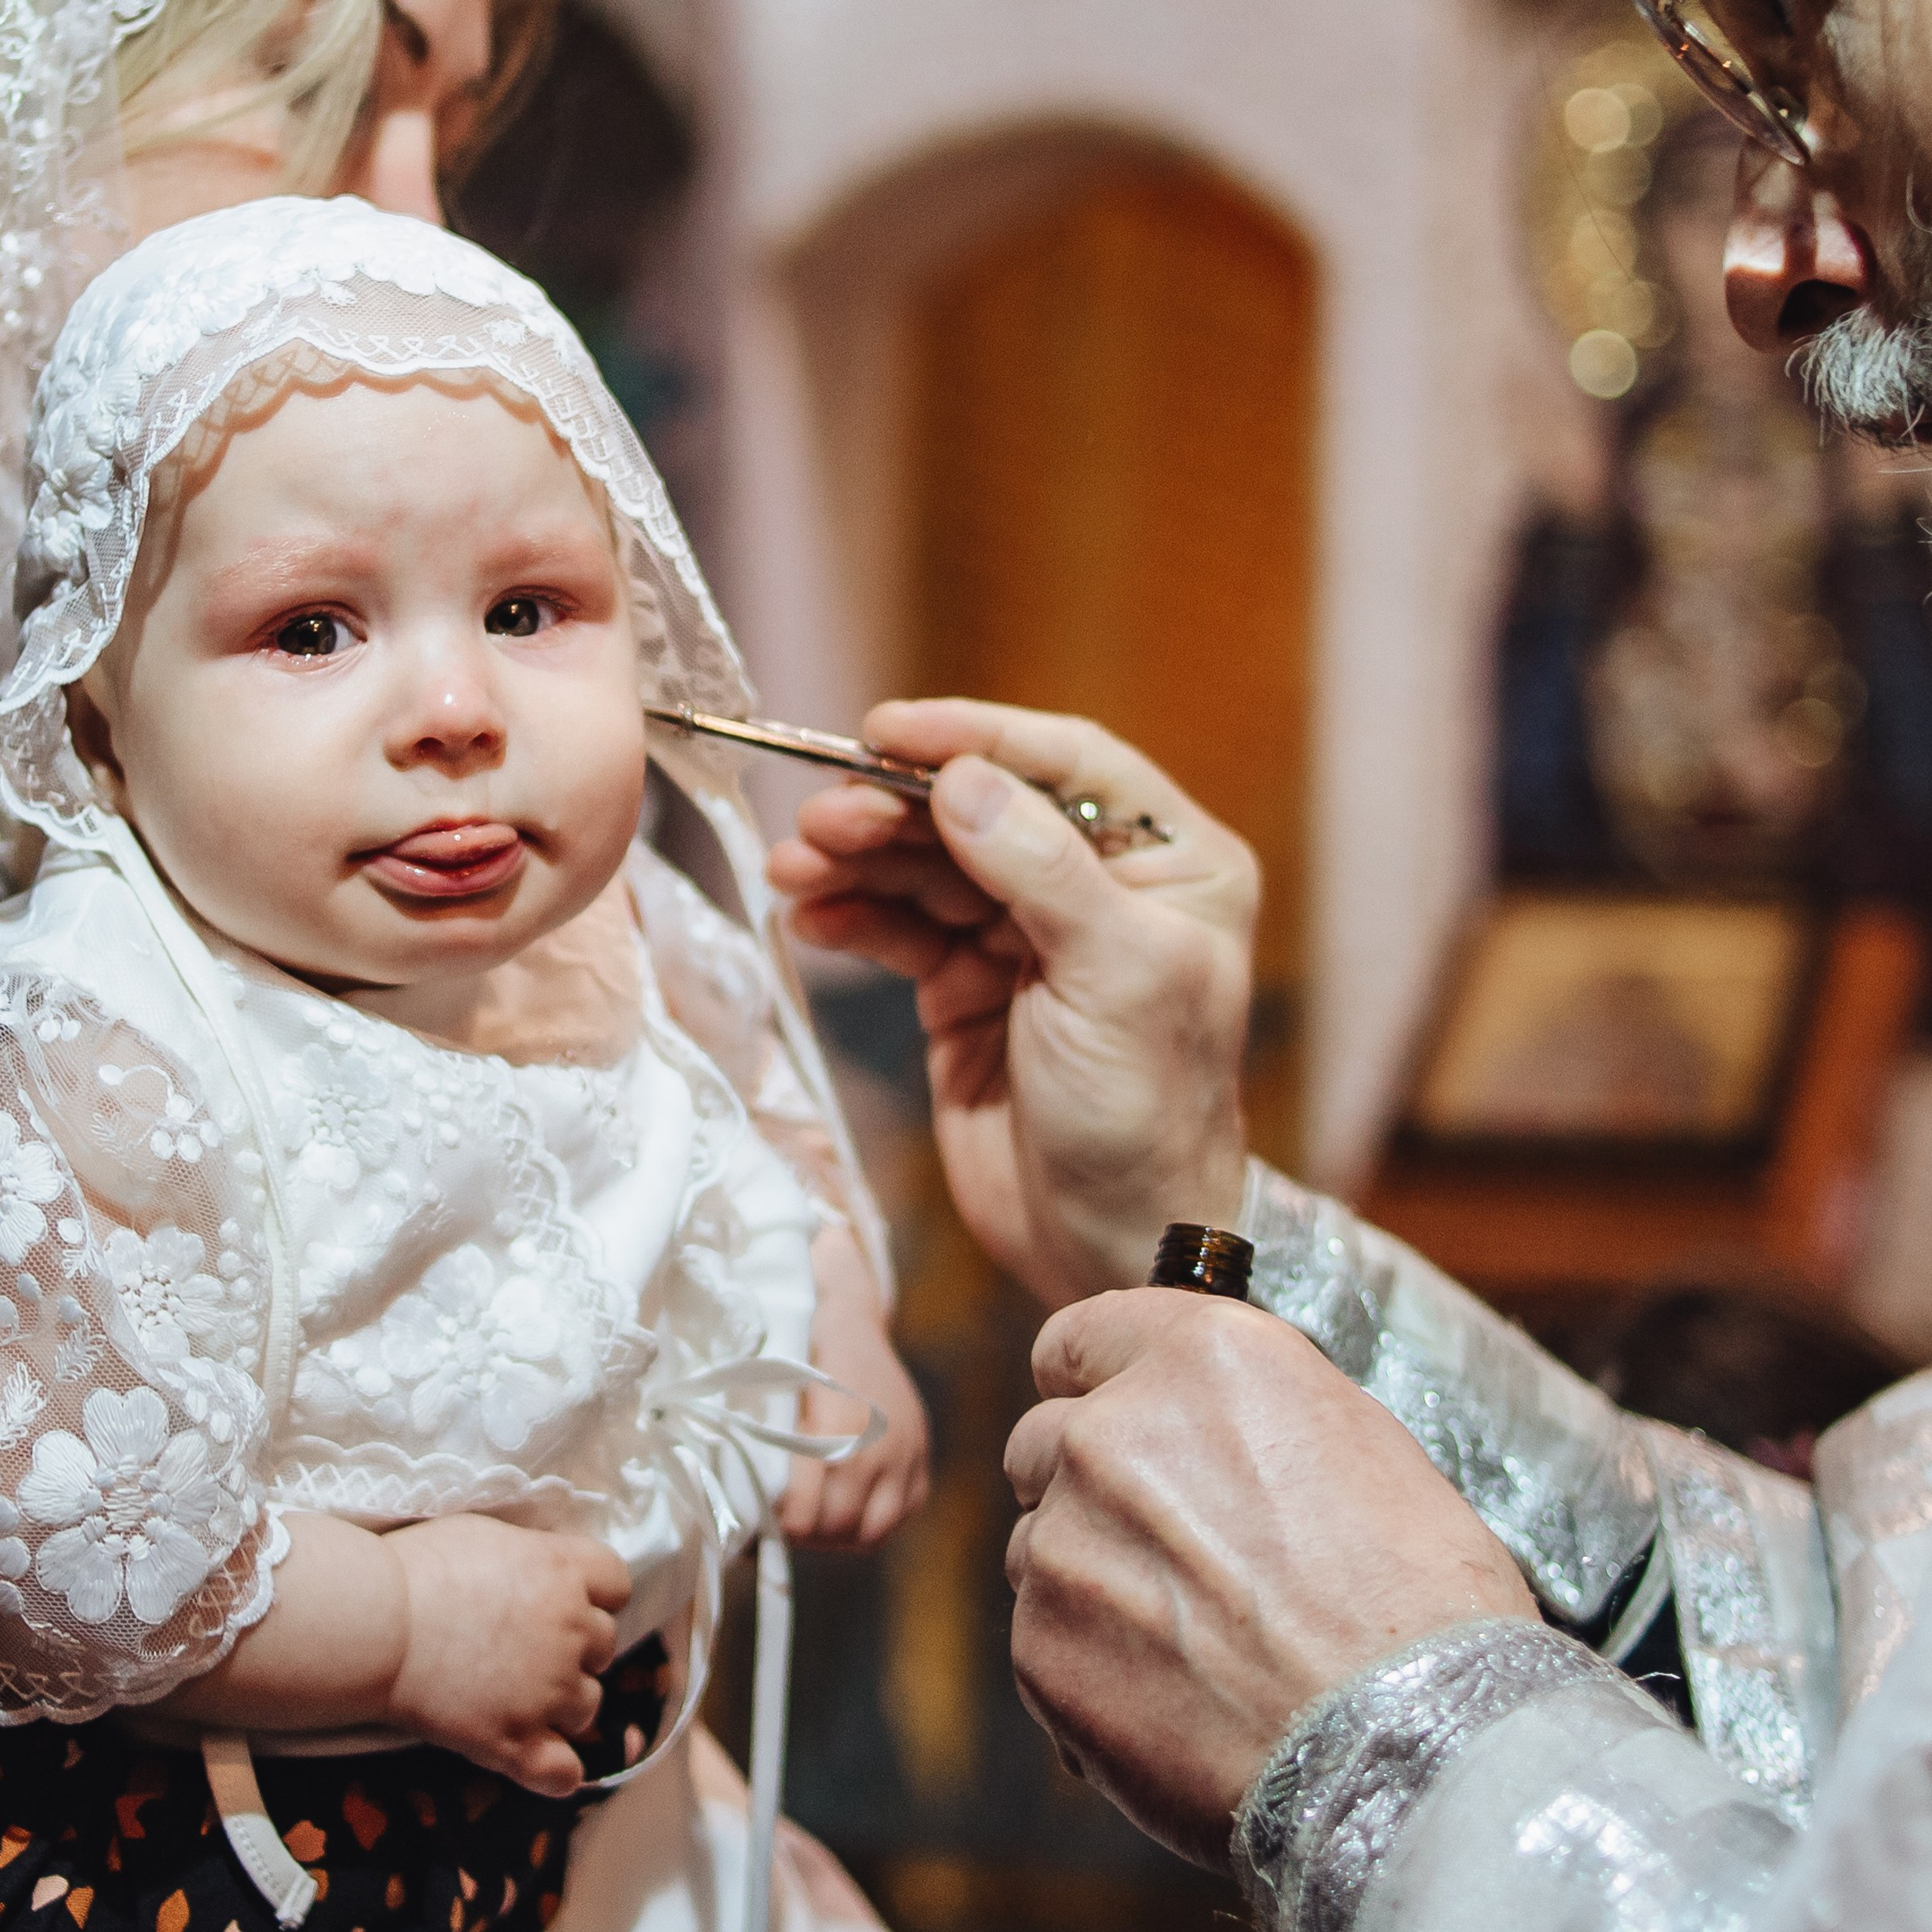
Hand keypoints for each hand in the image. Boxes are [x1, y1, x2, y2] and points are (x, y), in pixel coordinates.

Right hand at [384, 1514, 631, 1796]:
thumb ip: (532, 1556)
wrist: (376, 1626)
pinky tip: (542, 1766)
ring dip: (563, 1705)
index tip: (571, 1602)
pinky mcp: (516, 1740)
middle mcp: (572, 1629)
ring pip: (587, 1706)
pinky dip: (558, 1772)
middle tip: (530, 1652)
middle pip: (604, 1645)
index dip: (597, 1596)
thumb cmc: (421, 1568)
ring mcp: (548, 1689)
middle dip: (577, 1650)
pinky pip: (563, 1771)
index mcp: (566, 1571)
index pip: (617, 1584)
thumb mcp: (489, 1537)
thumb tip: (542, 1567)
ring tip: (521, 1700)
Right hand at [768, 700, 1256, 1304]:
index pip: (1070, 763)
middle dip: (898, 810)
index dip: (978, 736)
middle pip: (983, 812)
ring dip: (862, 860)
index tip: (889, 730)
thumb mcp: (1115, 977)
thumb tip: (962, 777)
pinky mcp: (969, 992)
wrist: (1107, 1247)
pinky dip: (858, 918)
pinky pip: (906, 932)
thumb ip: (1040, 868)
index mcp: (1172, 865)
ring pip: (932, 869)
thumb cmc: (1145, 1113)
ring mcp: (1028, 941)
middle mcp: (1102, 889)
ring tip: (796, 864)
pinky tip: (811, 914)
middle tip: (822, 816)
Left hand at [779, 1225, 929, 1548]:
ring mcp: (907, 1447)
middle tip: (775, 1528)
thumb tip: (732, 1506)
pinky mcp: (920, 1449)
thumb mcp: (767, 1389)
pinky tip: (845, 1506)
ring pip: (874, 1529)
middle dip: (804, 1534)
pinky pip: (905, 1509)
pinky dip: (875, 1519)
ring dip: (839, 1533)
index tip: (754, 1524)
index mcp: (839, 1424)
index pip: (807, 1514)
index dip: (777, 1527)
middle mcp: (881, 1441)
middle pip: (839, 1527)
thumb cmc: (793, 1348)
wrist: (843, 1311)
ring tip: (809, 1522)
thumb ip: (756, 1447)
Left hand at [1004, 1291, 1536, 1867]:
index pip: (1076, 1340)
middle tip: (1165, 1552)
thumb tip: (1201, 1427)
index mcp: (1199, 1358)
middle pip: (1046, 1441)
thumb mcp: (1354, 1440)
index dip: (1090, 1383)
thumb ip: (1243, 1411)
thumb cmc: (1415, 1600)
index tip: (1103, 1416)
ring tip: (1193, 1642)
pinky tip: (1177, 1699)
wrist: (1410, 1746)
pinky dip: (1092, 1665)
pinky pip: (1044, 1637)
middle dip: (1088, 1488)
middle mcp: (1110, 1430)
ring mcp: (1065, 1538)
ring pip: (1043, 1544)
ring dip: (1091, 1579)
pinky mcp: (1041, 1644)